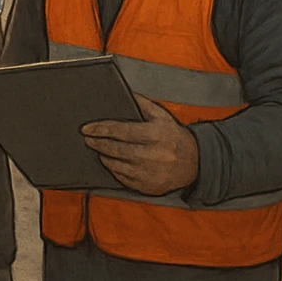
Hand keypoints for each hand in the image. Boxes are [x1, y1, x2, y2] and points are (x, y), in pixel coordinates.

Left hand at [81, 93, 198, 196]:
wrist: (194, 163)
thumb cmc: (174, 137)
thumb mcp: (162, 116)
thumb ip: (142, 104)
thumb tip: (124, 93)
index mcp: (155, 135)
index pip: (122, 131)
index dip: (102, 129)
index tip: (87, 128)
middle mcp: (152, 156)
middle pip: (117, 150)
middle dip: (98, 143)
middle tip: (88, 138)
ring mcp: (150, 174)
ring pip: (117, 166)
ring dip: (104, 157)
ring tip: (98, 149)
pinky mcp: (148, 187)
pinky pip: (124, 180)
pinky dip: (114, 170)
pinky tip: (111, 162)